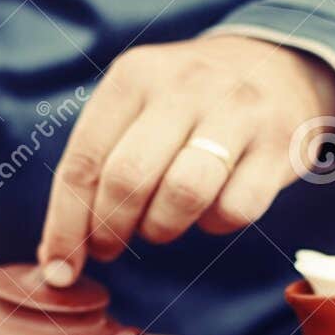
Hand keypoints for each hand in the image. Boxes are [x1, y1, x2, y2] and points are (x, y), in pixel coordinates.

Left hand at [36, 35, 334, 284]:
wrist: (279, 65)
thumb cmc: (188, 104)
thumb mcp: (138, 106)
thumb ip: (97, 165)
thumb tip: (56, 253)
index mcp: (134, 76)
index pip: (84, 161)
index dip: (65, 225)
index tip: (58, 269)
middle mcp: (183, 87)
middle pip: (128, 179)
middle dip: (111, 230)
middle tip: (110, 247)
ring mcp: (236, 113)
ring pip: (183, 194)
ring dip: (161, 228)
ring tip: (160, 225)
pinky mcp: (278, 145)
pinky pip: (235, 209)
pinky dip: (214, 224)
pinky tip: (210, 210)